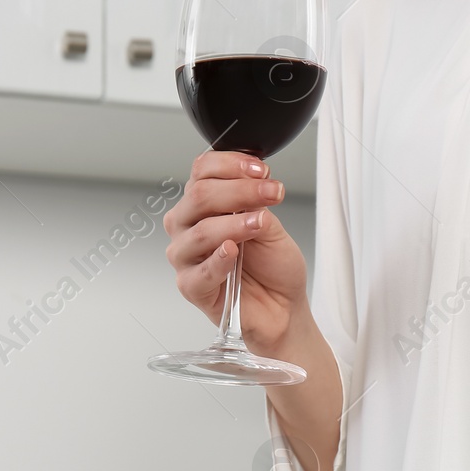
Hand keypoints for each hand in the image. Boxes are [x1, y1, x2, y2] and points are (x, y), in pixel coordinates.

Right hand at [164, 150, 305, 350]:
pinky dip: (218, 260)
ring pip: (200, 231)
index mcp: (203, 204)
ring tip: (260, 224)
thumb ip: (256, 204)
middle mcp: (188, 226)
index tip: (261, 170)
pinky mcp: (191, 287)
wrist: (283, 306)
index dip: (230, 164)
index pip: (203, 171)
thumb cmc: (272, 265)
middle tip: (271, 192)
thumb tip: (251, 186)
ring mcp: (186, 257)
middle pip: (199, 196)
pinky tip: (233, 252)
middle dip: (240, 190)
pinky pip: (199, 272)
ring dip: (234, 224)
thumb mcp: (270, 225)